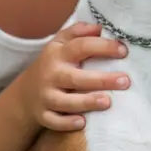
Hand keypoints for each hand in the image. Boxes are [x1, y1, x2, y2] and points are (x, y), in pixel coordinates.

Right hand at [15, 22, 129, 130]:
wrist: (25, 93)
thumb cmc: (52, 65)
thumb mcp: (59, 43)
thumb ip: (78, 32)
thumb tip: (99, 27)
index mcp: (58, 54)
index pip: (81, 47)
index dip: (103, 47)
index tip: (124, 51)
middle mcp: (51, 75)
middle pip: (76, 77)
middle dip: (101, 79)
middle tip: (125, 81)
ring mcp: (46, 96)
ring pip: (65, 102)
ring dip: (86, 102)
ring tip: (107, 102)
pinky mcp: (43, 115)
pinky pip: (54, 121)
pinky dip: (66, 123)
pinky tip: (82, 123)